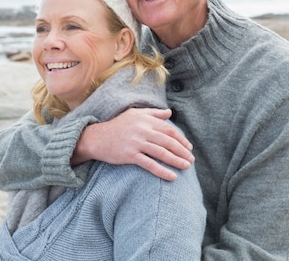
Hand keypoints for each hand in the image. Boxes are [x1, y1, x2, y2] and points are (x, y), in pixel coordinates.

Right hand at [75, 108, 194, 180]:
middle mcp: (142, 130)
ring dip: (176, 160)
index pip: (168, 129)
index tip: (189, 147)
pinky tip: (172, 176)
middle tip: (191, 159)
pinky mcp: (129, 155)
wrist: (96, 138)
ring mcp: (136, 143)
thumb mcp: (134, 114)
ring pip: (161, 152)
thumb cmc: (117, 126)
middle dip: (182, 151)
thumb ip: (153, 113)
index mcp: (145, 119)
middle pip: (168, 141)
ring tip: (186, 166)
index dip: (181, 139)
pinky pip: (149, 164)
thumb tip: (169, 112)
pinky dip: (162, 171)